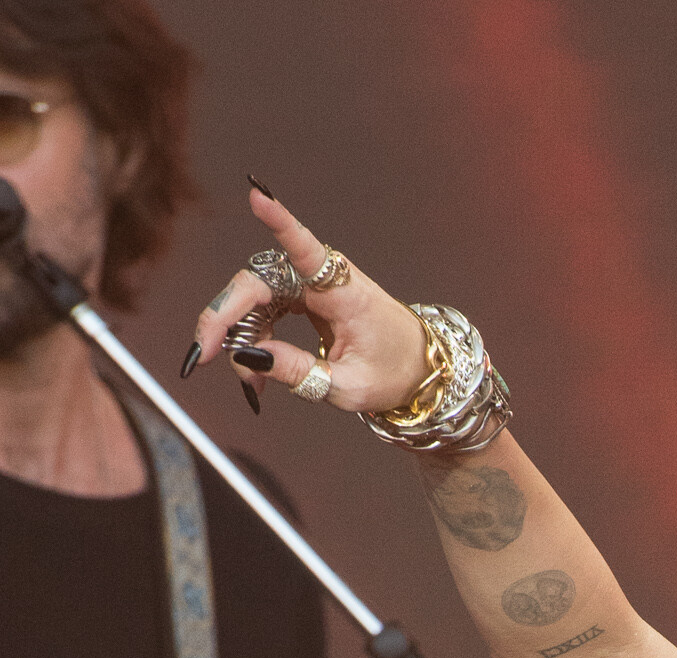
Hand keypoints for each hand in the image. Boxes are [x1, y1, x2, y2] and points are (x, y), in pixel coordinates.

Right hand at [183, 184, 427, 414]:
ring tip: (251, 382)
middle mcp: (321, 280)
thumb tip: (250, 357)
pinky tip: (253, 370)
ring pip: (254, 300)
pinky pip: (263, 312)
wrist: (415, 370)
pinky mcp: (300, 299)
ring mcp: (308, 286)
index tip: (257, 196)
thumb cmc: (391, 373)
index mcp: (344, 293)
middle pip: (257, 283)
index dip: (280, 222)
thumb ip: (300, 373)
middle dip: (225, 317)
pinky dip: (253, 341)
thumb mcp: (349, 388)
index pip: (306, 249)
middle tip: (205, 355)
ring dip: (240, 338)